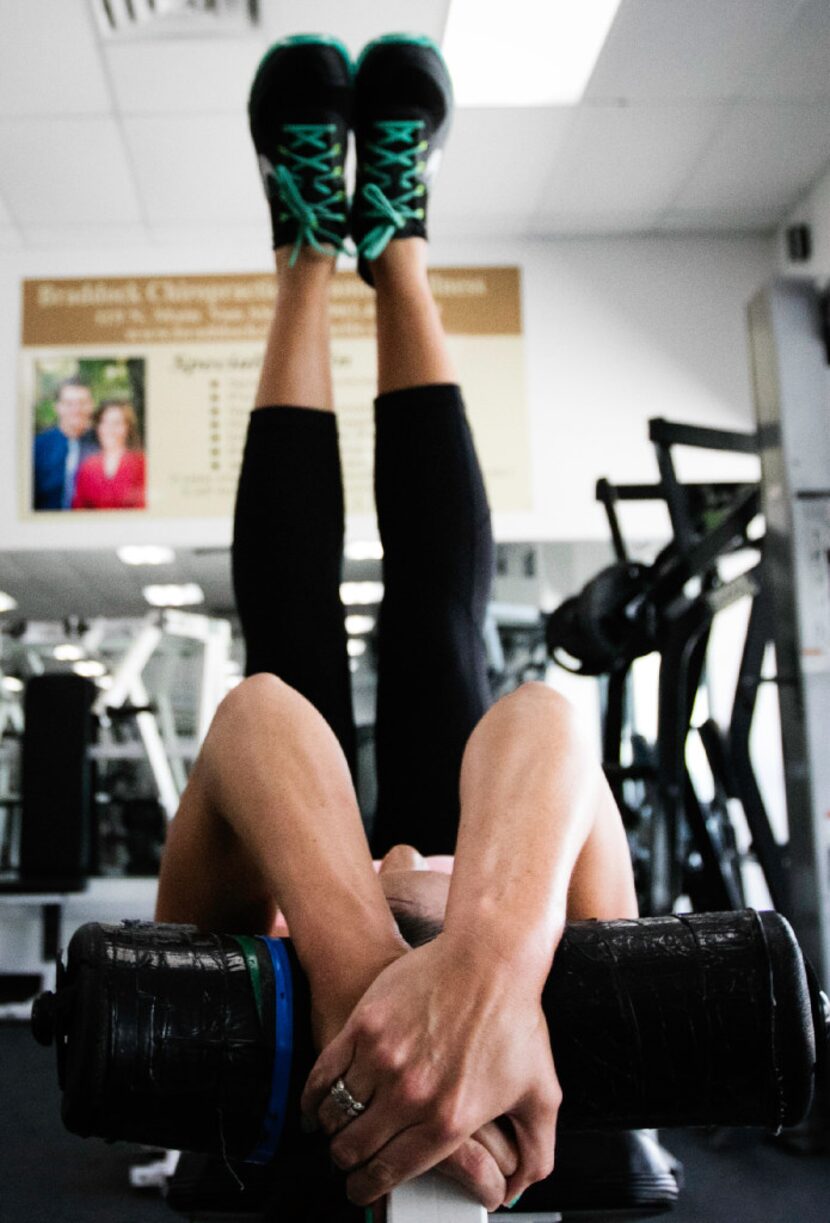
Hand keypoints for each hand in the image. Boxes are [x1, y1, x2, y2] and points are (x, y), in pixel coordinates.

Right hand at [301, 934, 559, 1209]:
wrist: (489, 957)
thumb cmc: (514, 1019)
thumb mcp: (541, 1094)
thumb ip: (537, 1152)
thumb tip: (518, 1189)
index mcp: (449, 1121)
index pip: (391, 1172)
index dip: (370, 1186)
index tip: (363, 1187)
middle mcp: (412, 1096)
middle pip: (356, 1149)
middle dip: (348, 1162)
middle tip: (348, 1160)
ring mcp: (383, 1060)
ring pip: (335, 1115)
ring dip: (331, 1129)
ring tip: (336, 1129)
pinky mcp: (364, 1026)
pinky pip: (323, 1076)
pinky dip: (314, 1097)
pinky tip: (316, 1103)